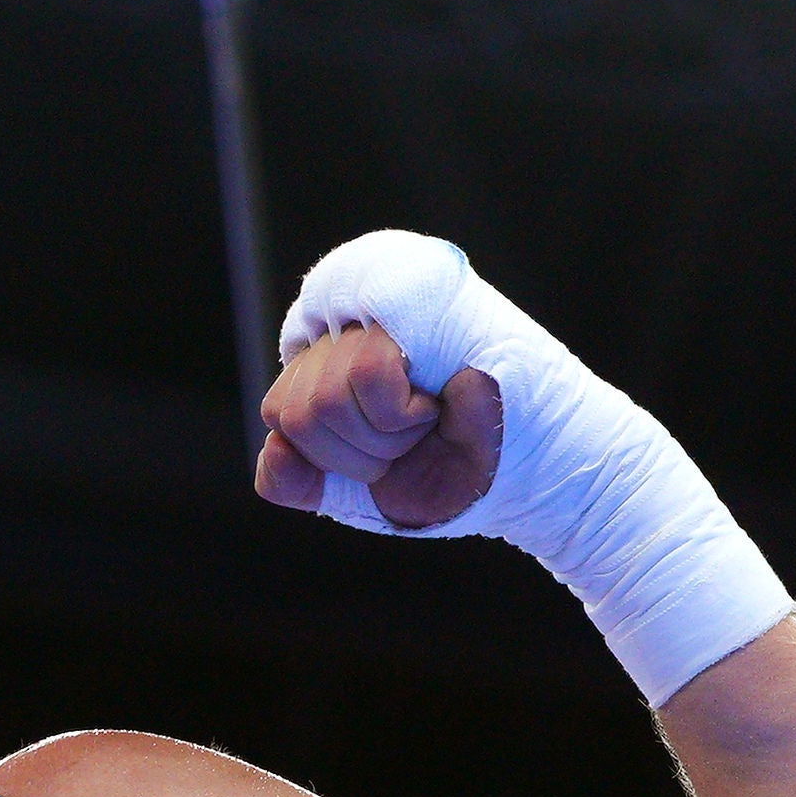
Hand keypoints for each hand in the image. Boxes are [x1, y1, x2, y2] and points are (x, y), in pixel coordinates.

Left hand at [255, 322, 502, 529]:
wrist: (521, 471)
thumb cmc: (444, 470)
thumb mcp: (355, 492)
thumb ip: (295, 481)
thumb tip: (275, 445)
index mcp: (321, 369)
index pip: (279, 414)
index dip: (326, 456)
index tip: (379, 457)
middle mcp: (340, 332)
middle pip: (293, 412)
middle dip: (356, 454)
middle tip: (409, 439)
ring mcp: (373, 313)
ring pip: (324, 399)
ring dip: (385, 435)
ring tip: (424, 419)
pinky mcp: (408, 304)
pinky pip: (365, 373)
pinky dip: (399, 412)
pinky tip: (431, 402)